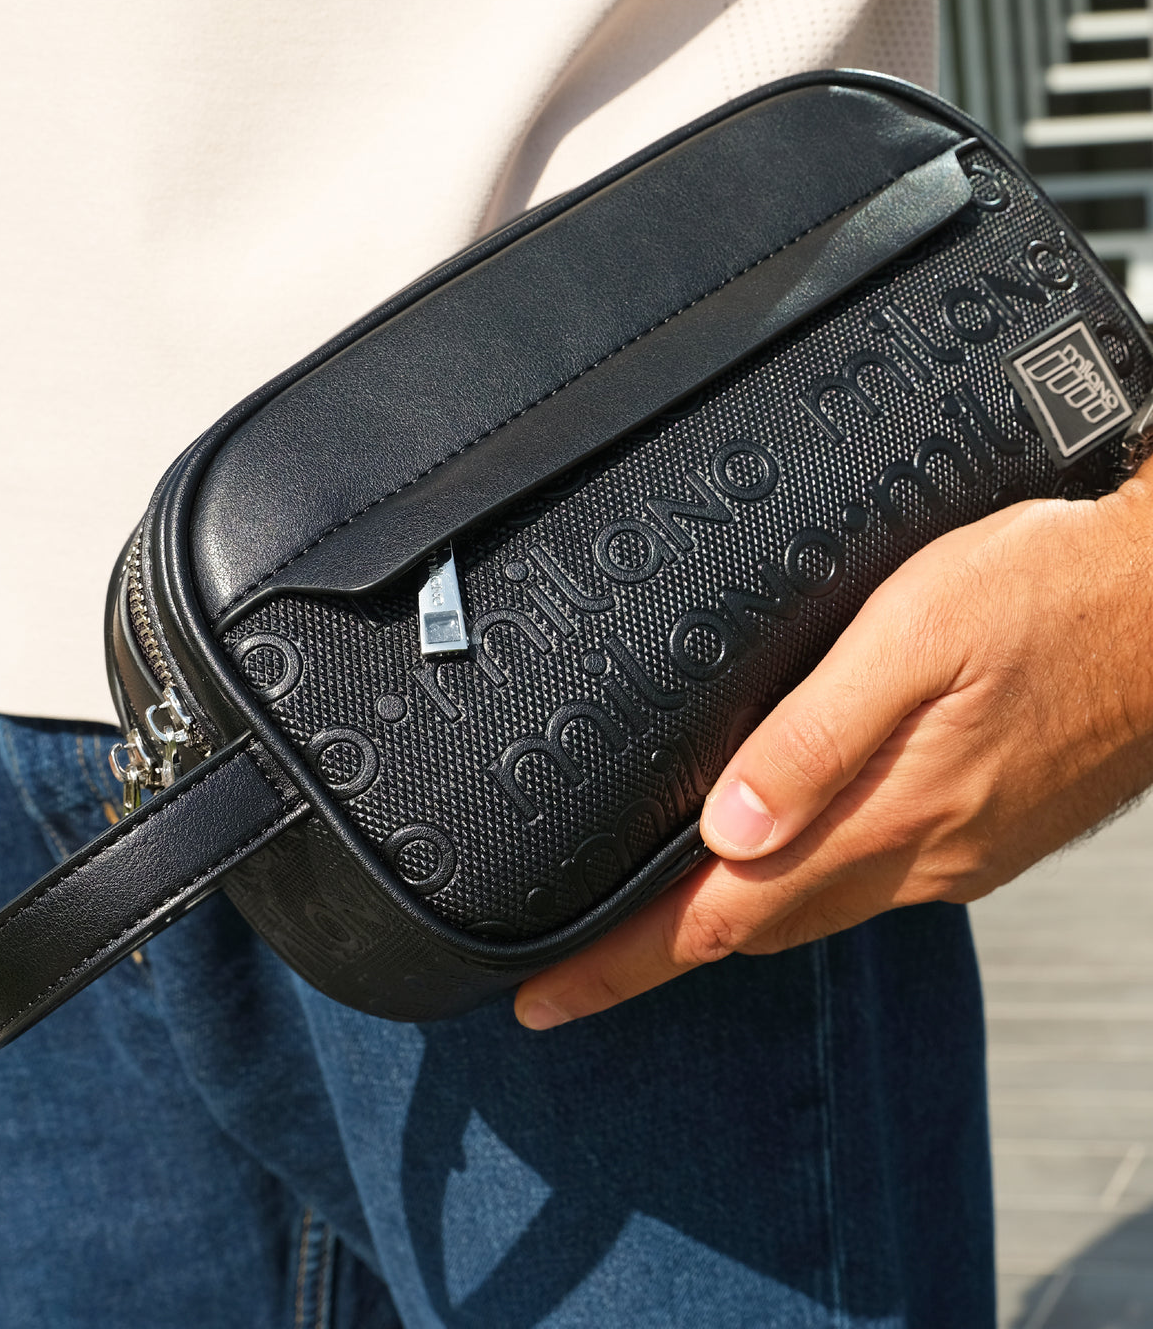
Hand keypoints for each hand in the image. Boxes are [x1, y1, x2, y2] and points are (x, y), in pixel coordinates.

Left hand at [515, 464, 1152, 1028]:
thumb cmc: (1052, 592)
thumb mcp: (918, 631)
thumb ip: (819, 733)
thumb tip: (726, 831)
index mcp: (890, 814)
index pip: (721, 917)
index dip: (623, 965)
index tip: (541, 1001)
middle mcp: (923, 855)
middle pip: (759, 928)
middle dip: (659, 955)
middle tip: (574, 970)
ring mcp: (962, 852)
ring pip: (815, 909)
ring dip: (729, 923)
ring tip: (657, 919)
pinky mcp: (991, 831)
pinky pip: (870, 881)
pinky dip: (802, 888)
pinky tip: (780, 857)